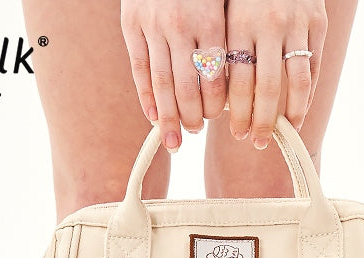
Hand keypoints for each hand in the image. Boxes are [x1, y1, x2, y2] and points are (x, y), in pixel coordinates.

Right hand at [120, 0, 227, 152]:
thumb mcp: (222, 4)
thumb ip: (226, 41)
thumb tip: (232, 91)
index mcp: (210, 19)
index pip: (214, 77)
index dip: (215, 106)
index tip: (218, 120)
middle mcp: (180, 24)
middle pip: (187, 87)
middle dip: (193, 117)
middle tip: (196, 132)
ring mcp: (152, 25)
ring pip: (162, 84)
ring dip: (170, 117)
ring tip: (176, 139)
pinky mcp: (130, 24)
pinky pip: (139, 70)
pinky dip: (146, 98)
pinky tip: (154, 118)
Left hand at [225, 0, 326, 146]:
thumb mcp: (226, 14)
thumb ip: (225, 51)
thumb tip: (220, 102)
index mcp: (239, 24)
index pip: (238, 81)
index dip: (238, 113)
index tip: (236, 133)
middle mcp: (268, 24)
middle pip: (266, 87)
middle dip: (260, 121)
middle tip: (255, 142)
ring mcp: (296, 24)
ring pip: (295, 82)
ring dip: (289, 115)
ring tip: (282, 133)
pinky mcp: (317, 23)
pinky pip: (314, 69)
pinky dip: (307, 96)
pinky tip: (299, 114)